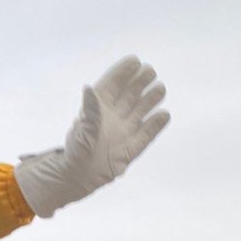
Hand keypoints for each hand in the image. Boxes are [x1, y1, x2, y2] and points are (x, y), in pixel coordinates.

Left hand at [13, 56, 168, 217]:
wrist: (79, 179)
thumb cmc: (76, 153)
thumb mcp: (82, 131)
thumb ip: (90, 111)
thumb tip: (88, 89)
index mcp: (98, 109)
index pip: (112, 85)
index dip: (123, 72)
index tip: (135, 60)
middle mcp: (112, 117)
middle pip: (129, 95)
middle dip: (139, 82)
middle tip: (150, 71)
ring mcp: (123, 132)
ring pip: (140, 111)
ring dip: (150, 99)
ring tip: (160, 88)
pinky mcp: (132, 148)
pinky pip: (146, 134)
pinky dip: (155, 125)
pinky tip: (164, 114)